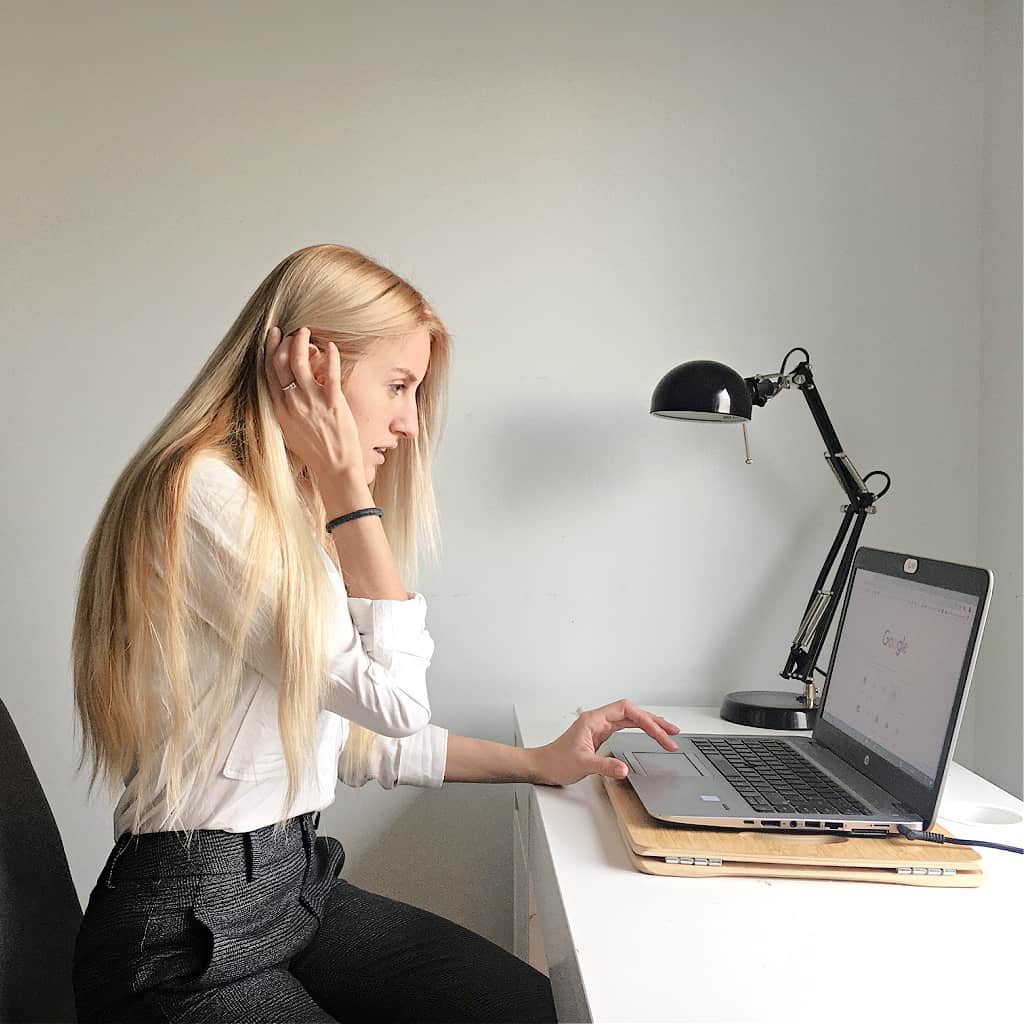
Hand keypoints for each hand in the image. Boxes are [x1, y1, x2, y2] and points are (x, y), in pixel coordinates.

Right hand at [264, 326, 362, 477]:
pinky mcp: (332, 402)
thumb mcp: (291, 431)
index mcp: (280, 410)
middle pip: (280, 363)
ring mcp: (311, 401)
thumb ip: (287, 410)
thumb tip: (288, 391)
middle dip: (282, 341)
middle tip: (289, 330)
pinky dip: (329, 355)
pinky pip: (330, 372)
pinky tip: (331, 346)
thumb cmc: (315, 452)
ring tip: (306, 331)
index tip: (272, 337)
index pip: (269, 373)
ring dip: (301, 342)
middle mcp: (292, 403)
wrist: (334, 468)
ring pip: (300, 361)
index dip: (270, 351)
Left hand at [531, 699, 680, 785]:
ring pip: (630, 719)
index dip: (647, 721)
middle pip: (632, 713)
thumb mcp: (582, 765)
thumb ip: (604, 766)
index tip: (661, 736)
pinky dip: (640, 730)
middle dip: (654, 722)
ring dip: (649, 725)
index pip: (627, 712)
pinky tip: (649, 734)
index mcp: (594, 720)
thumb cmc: (555, 762)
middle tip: (673, 733)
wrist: (542, 766)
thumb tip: (624, 769)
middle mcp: (598, 720)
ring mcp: (599, 727)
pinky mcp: (600, 736)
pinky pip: (625, 728)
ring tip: (668, 732)